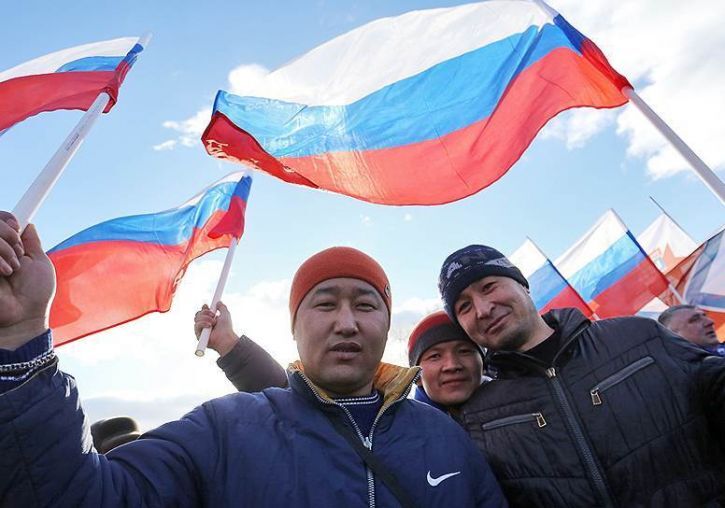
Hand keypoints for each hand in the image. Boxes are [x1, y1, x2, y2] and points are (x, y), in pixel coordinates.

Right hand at [0, 212, 55, 349]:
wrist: (23, 315)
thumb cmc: (35, 293)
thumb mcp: (39, 262)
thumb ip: (30, 242)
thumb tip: (28, 223)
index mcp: (5, 247)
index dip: (6, 218)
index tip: (17, 226)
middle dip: (7, 235)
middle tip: (17, 254)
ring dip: (4, 249)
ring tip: (12, 269)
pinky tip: (4, 273)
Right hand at [193, 301, 237, 356]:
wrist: (226, 337)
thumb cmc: (227, 328)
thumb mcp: (225, 314)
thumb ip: (222, 307)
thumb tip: (218, 301)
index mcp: (209, 320)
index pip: (202, 312)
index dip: (203, 308)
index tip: (207, 305)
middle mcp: (204, 325)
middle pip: (198, 314)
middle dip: (205, 312)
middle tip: (213, 314)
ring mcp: (201, 330)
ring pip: (196, 318)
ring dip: (206, 318)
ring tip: (214, 323)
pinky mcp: (198, 335)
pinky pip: (196, 325)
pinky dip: (203, 324)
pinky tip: (209, 326)